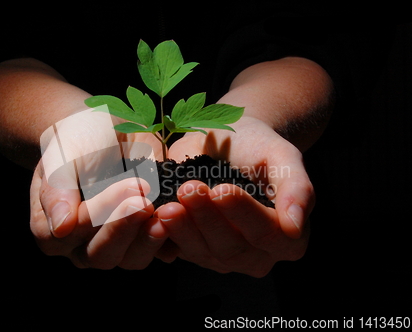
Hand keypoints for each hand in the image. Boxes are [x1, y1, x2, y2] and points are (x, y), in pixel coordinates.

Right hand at [29, 109, 168, 269]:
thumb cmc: (77, 142)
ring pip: (132, 259)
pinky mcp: (144, 239)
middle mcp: (82, 246)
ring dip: (150, 238)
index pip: (71, 235)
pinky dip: (172, 237)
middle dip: (124, 227)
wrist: (107, 132)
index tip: (125, 187)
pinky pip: (160, 250)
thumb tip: (61, 227)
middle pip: (101, 254)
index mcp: (52, 230)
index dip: (97, 214)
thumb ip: (57, 189)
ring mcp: (117, 245)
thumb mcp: (62, 156)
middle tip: (143, 200)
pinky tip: (181, 217)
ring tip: (166, 212)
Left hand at [155, 116, 313, 275]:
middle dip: (208, 219)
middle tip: (188, 189)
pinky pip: (179, 250)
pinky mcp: (194, 251)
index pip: (267, 233)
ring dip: (184, 229)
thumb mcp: (283, 156)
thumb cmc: (258, 147)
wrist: (228, 142)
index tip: (222, 189)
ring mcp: (223, 256)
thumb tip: (295, 227)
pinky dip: (165, 237)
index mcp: (286, 237)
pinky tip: (155, 217)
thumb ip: (297, 188)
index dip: (244, 214)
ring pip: (203, 252)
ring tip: (168, 204)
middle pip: (232, 247)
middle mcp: (256, 254)